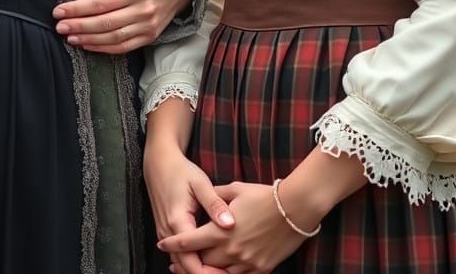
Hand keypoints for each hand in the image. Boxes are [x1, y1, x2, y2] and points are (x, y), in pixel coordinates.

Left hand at [52, 0, 191, 53]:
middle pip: (104, 23)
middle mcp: (142, 10)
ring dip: (88, 39)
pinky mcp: (149, 37)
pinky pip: (123, 48)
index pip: (100, 3)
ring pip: (112, 38)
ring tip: (70, 37)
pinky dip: (103, 49)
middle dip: (78, 26)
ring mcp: (147, 26)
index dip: (77, 9)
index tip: (59, 10)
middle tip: (60, 26)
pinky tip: (88, 44)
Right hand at [144, 143, 233, 273]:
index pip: (191, 260)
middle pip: (185, 266)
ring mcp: (165, 233)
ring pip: (181, 261)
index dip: (209, 273)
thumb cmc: (181, 171)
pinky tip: (208, 262)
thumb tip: (230, 223)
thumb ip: (215, 204)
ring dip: (198, 269)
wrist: (159, 163)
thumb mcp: (200, 183)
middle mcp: (168, 232)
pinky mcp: (166, 231)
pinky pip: (178, 254)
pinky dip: (191, 261)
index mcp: (177, 222)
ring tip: (221, 271)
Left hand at [158, 181, 304, 273]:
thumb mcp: (236, 189)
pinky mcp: (260, 269)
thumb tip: (206, 197)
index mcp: (220, 229)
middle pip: (201, 261)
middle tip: (175, 262)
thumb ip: (216, 196)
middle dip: (187, 261)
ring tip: (195, 269)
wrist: (295, 208)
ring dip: (206, 271)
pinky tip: (220, 272)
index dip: (173, 244)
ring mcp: (246, 262)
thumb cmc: (264, 195)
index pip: (189, 241)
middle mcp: (230, 249)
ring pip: (218, 273)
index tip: (161, 245)